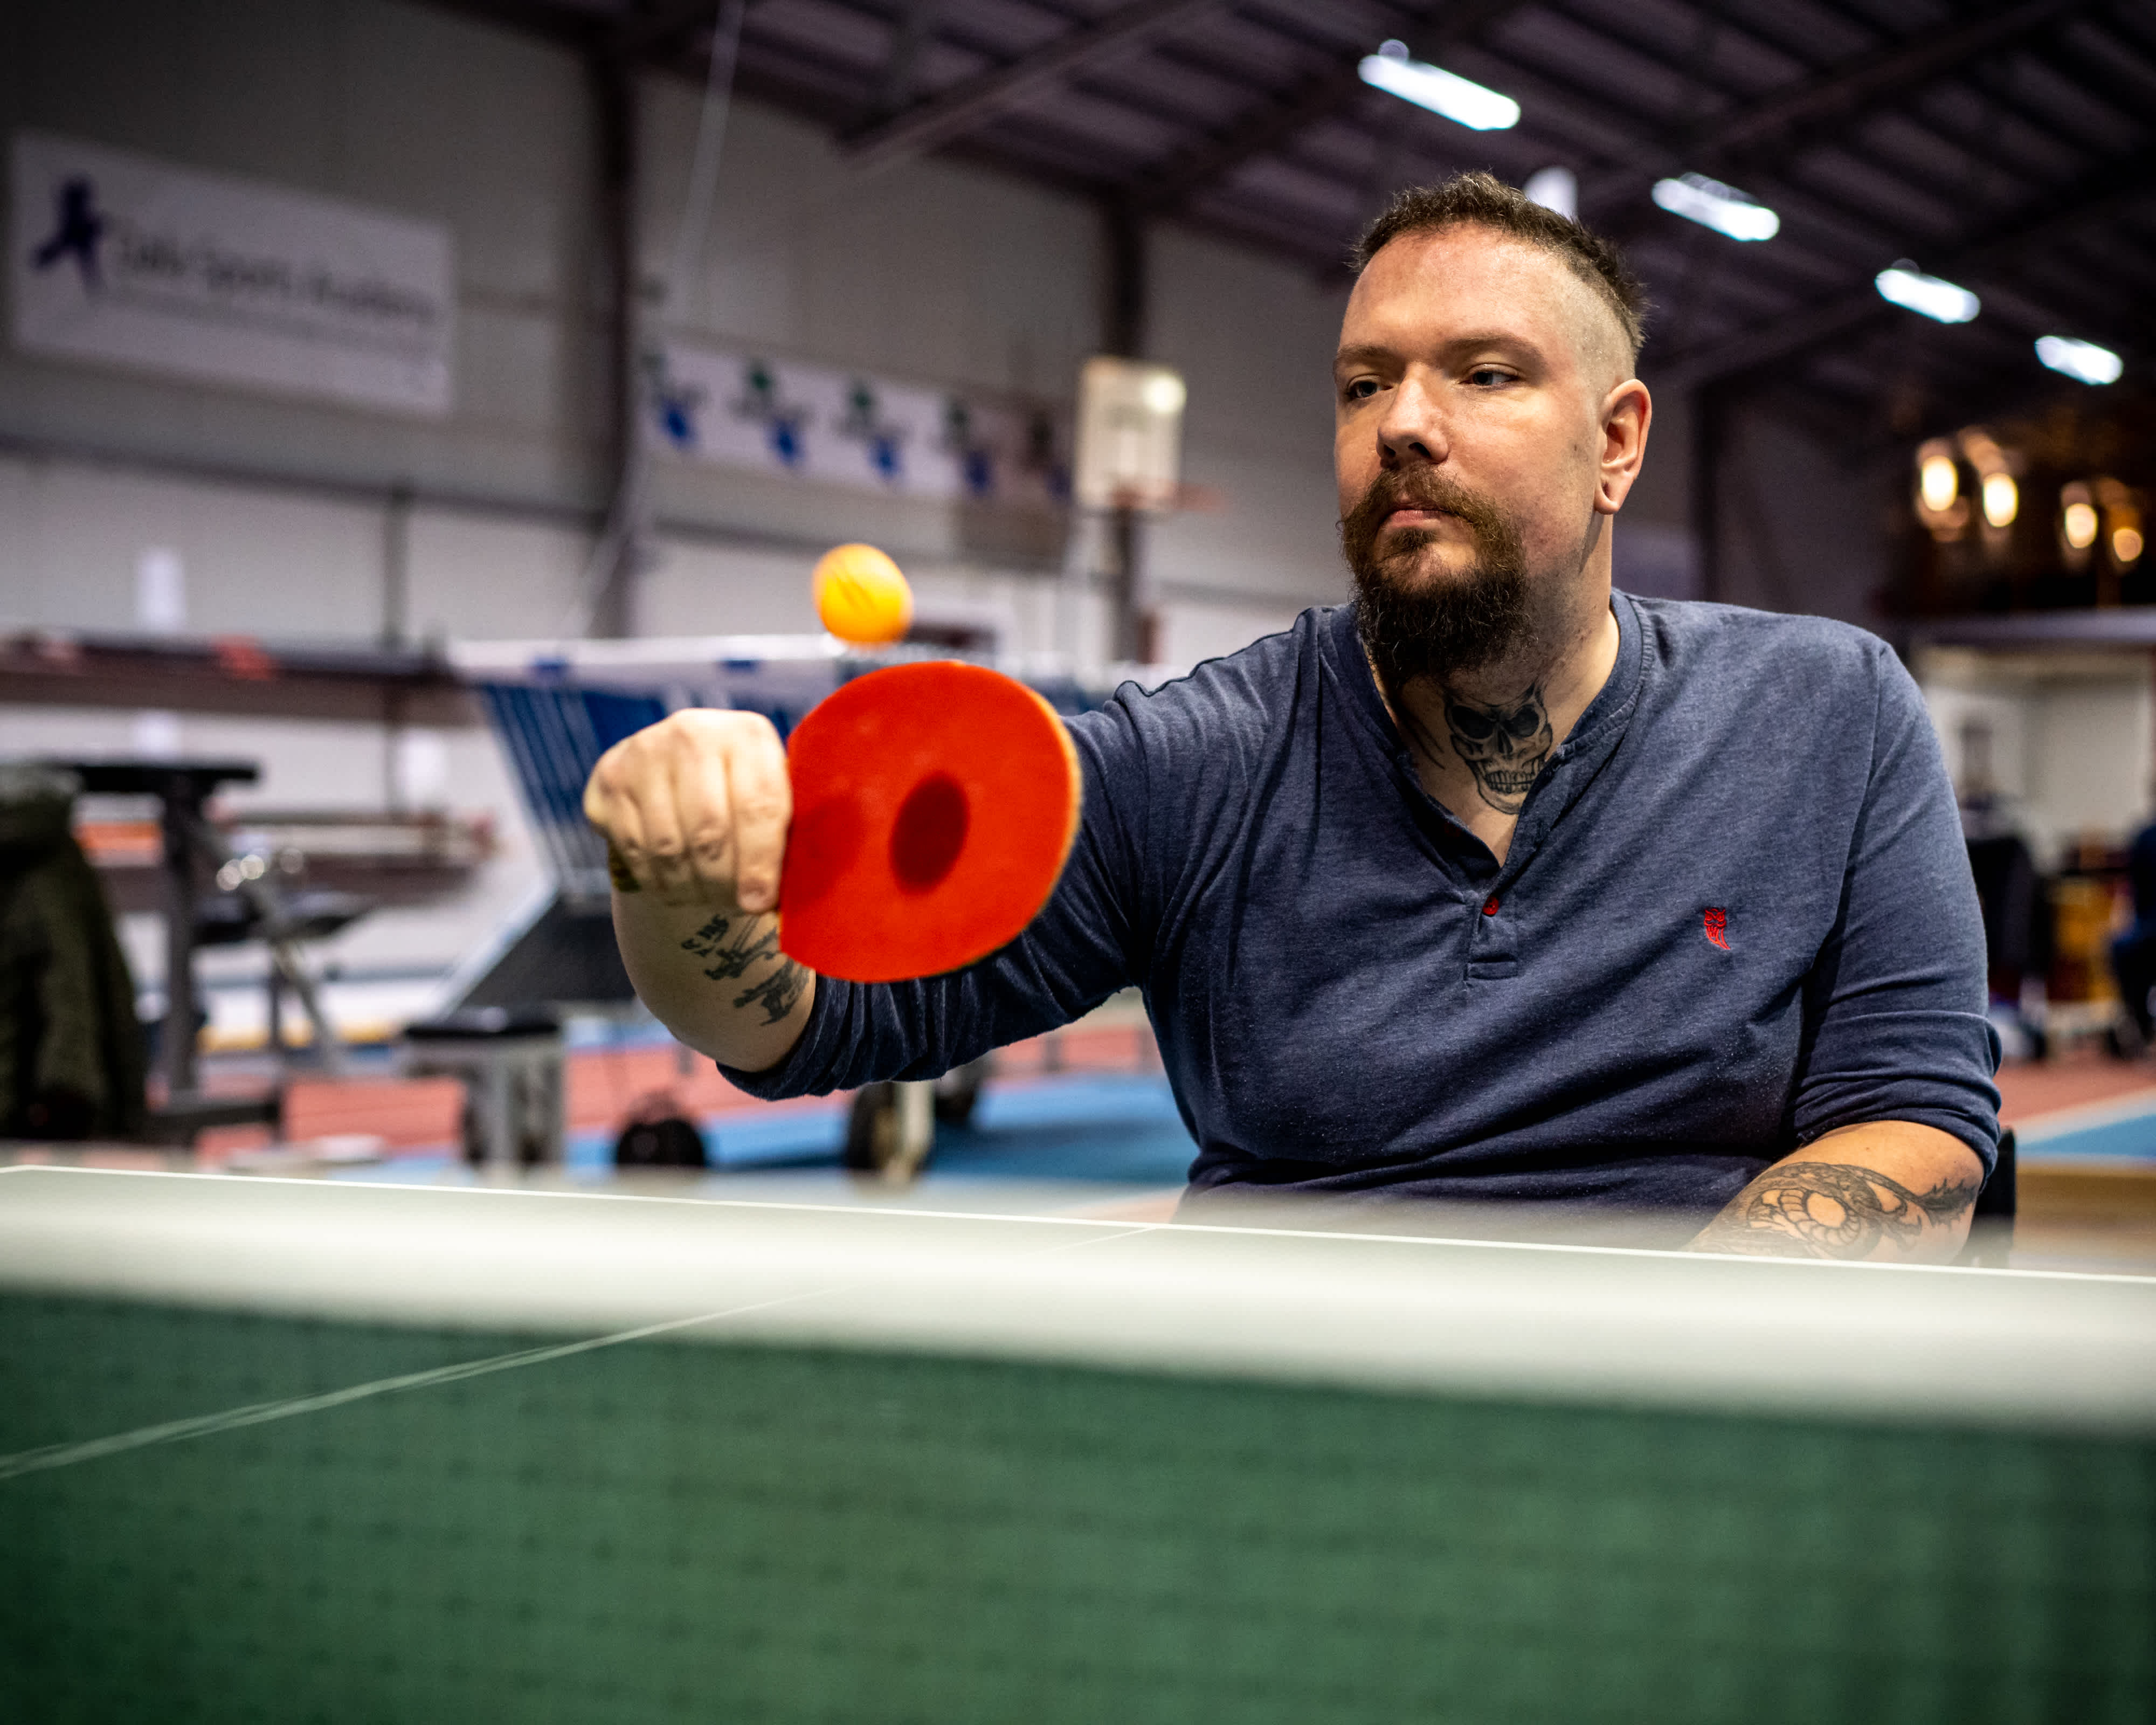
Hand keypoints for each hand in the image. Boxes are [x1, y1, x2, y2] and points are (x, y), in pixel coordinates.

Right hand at [582, 710, 789, 909]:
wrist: (678, 761)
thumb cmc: (740, 792)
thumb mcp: (772, 797)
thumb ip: (785, 836)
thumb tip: (782, 902)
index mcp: (748, 734)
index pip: (759, 806)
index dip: (760, 864)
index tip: (759, 904)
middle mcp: (693, 733)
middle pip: (710, 832)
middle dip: (724, 884)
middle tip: (734, 906)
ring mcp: (645, 752)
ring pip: (669, 848)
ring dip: (690, 888)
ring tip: (708, 899)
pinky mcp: (610, 778)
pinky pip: (634, 850)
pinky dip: (658, 881)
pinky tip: (676, 886)